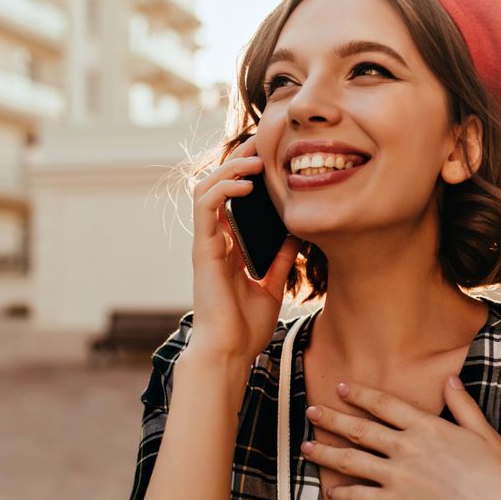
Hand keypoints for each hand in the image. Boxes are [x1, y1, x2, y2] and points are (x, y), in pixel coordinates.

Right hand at [190, 134, 302, 364]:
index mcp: (228, 248)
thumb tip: (297, 234)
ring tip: (255, 159)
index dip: (245, 174)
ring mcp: (206, 244)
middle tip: (262, 146)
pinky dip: (224, 188)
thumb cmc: (246, 327)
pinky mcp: (203, 250)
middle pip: (217, 187)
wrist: (230, 353)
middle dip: (237, 162)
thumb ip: (279, 260)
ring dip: (230, 168)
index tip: (269, 158)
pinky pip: (206, 207)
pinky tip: (246, 183)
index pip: (231, 199)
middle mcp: (214, 241)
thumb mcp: (271, 286)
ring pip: (206, 189)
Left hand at [301, 377, 500, 499]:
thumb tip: (450, 379)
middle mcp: (407, 447)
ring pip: (351, 461)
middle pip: (359, 429)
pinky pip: (360, 497)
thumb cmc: (498, 479)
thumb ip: (464, 406)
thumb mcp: (485, 434)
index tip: (340, 387)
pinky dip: (343, 495)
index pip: (384, 404)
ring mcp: (398, 476)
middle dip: (331, 419)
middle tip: (311, 411)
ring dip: (325, 453)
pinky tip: (331, 493)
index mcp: (427, 427)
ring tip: (305, 447)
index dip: (359, 395)